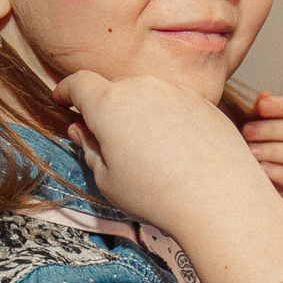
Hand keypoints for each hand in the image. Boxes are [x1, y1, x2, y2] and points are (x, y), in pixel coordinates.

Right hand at [56, 71, 282, 282]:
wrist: (219, 199)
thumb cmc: (156, 195)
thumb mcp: (108, 180)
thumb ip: (90, 148)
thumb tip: (81, 129)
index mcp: (109, 104)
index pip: (79, 83)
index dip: (67, 91)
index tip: (63, 99)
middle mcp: (142, 87)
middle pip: (114, 89)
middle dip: (105, 107)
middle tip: (106, 139)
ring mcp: (177, 91)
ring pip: (147, 95)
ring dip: (139, 112)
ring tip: (147, 151)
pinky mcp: (204, 102)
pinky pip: (176, 104)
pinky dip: (168, 119)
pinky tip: (176, 151)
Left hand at [240, 93, 282, 204]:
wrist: (228, 182)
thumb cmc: (232, 148)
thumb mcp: (236, 124)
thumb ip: (248, 109)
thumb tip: (264, 95)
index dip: (281, 105)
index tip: (259, 106)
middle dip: (271, 129)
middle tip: (246, 132)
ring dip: (273, 151)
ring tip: (250, 153)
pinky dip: (278, 173)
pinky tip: (260, 170)